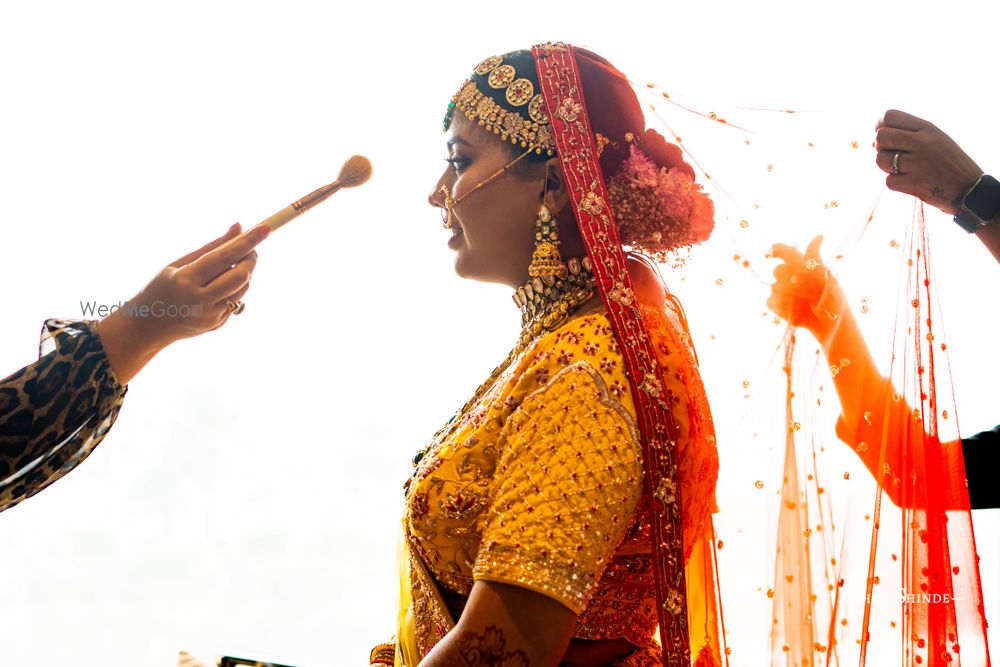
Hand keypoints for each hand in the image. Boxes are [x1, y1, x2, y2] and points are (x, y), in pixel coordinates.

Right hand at [126, 222, 265, 346]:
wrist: (147, 326)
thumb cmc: (161, 287)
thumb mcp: (179, 264)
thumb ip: (211, 247)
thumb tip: (238, 228)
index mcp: (186, 280)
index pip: (224, 258)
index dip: (247, 242)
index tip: (265, 229)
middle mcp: (200, 301)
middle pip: (240, 277)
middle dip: (251, 259)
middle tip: (251, 248)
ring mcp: (210, 316)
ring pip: (242, 289)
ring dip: (245, 273)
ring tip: (233, 265)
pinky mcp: (217, 325)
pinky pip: (236, 301)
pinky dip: (235, 289)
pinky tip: (221, 285)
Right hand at [767, 235, 844, 339]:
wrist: (828, 319)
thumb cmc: (829, 294)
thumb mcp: (824, 273)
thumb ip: (814, 256)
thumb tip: (820, 235)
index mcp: (798, 264)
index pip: (780, 250)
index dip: (777, 250)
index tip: (775, 253)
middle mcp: (787, 275)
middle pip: (777, 270)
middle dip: (790, 278)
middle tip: (805, 287)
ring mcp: (779, 291)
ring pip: (774, 287)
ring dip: (789, 294)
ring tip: (804, 301)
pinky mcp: (775, 305)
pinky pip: (770, 301)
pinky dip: (781, 305)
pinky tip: (793, 309)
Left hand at [875, 109, 982, 212]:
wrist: (970, 189)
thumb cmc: (949, 164)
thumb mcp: (936, 139)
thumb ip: (910, 135)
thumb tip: (874, 139)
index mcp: (927, 128)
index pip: (889, 116)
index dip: (880, 126)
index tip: (886, 138)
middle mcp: (922, 143)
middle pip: (881, 136)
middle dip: (881, 147)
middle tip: (892, 155)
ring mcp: (918, 163)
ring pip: (880, 159)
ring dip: (887, 167)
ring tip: (903, 169)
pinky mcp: (915, 183)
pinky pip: (888, 181)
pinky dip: (896, 183)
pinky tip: (910, 182)